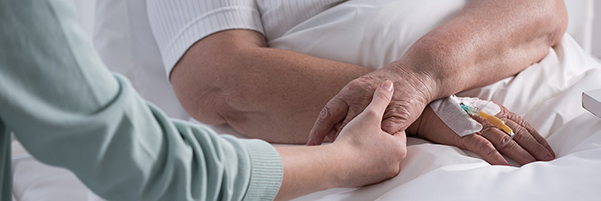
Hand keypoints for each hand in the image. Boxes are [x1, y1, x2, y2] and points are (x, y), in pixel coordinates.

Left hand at [307, 65, 436, 144]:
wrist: (417, 75)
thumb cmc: (388, 83)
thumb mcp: (361, 88)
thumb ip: (346, 105)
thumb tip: (330, 125)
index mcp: (350, 91)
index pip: (328, 113)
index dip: (317, 130)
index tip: (311, 145)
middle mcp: (362, 99)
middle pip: (343, 127)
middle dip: (337, 141)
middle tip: (330, 153)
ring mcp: (379, 110)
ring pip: (361, 134)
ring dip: (355, 145)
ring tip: (350, 155)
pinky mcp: (396, 120)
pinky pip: (382, 137)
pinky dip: (376, 145)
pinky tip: (372, 152)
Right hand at [330, 80, 406, 186]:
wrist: (333, 167)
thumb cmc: (355, 140)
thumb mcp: (370, 114)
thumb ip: (381, 99)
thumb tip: (388, 84)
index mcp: (398, 147)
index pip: (394, 131)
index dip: (380, 122)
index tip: (369, 118)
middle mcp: (394, 163)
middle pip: (383, 143)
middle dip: (373, 134)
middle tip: (360, 128)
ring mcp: (381, 174)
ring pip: (373, 154)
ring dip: (365, 146)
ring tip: (352, 138)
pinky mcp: (366, 181)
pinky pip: (365, 164)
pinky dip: (359, 157)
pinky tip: (348, 150)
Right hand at [407, 101, 554, 164]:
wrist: (424, 110)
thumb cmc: (448, 111)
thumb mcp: (474, 110)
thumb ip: (490, 118)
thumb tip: (505, 130)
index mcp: (493, 110)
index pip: (521, 124)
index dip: (536, 137)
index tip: (547, 148)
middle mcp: (488, 116)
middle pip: (518, 133)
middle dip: (535, 147)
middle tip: (548, 159)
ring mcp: (476, 125)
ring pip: (505, 141)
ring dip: (521, 154)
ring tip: (533, 165)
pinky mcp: (463, 135)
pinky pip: (483, 147)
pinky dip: (496, 157)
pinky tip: (505, 166)